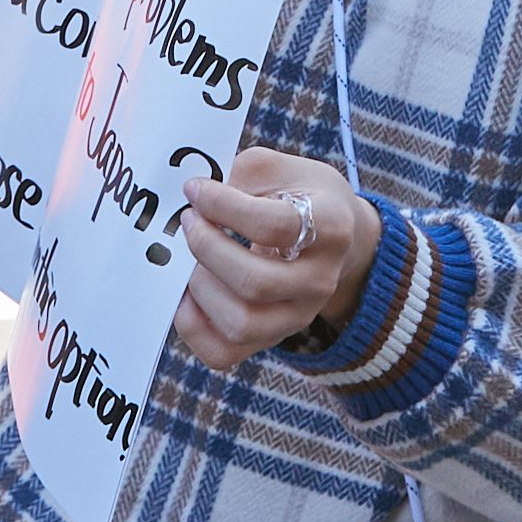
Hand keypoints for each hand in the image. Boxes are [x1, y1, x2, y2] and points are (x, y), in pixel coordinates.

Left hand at [175, 148, 381, 370]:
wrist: (334, 239)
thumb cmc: (299, 196)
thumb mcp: (279, 169)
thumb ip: (238, 175)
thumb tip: (193, 199)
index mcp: (330, 228)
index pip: (273, 226)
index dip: (223, 205)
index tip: (195, 189)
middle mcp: (320, 280)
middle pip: (256, 283)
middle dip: (206, 248)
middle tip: (189, 221)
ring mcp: (298, 316)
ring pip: (240, 324)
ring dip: (199, 288)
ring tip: (189, 258)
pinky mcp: (271, 338)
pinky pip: (223, 352)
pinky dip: (193, 326)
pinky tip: (186, 292)